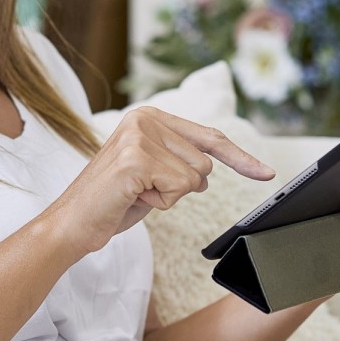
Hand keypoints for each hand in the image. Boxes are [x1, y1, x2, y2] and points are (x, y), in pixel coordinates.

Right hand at [42, 108, 274, 256]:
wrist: (72, 223)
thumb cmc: (112, 202)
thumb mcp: (153, 177)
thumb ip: (180, 163)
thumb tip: (210, 169)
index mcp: (150, 117)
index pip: (209, 137)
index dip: (241, 158)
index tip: (266, 174)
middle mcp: (145, 118)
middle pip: (205, 162)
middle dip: (181, 187)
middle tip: (144, 191)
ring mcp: (140, 136)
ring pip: (195, 177)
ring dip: (169, 196)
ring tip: (136, 193)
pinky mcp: (136, 158)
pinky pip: (179, 188)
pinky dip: (160, 202)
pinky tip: (133, 197)